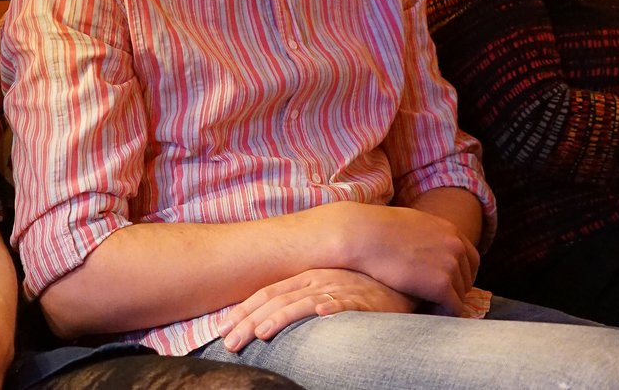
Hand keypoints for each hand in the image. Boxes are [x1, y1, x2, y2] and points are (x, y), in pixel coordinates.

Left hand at [217, 268, 414, 351]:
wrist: (395, 279)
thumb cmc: (356, 287)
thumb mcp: (322, 287)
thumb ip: (297, 298)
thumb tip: (264, 320)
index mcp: (304, 277)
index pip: (267, 293)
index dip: (243, 310)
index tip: (222, 328)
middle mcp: (317, 279)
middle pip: (277, 300)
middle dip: (250, 321)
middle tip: (230, 341)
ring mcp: (339, 288)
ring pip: (304, 303)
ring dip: (282, 317)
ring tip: (262, 333)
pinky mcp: (363, 299)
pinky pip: (345, 303)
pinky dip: (332, 308)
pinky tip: (321, 314)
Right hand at [310, 201, 478, 315]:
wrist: (364, 236)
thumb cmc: (378, 229)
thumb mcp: (413, 223)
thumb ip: (429, 235)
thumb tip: (425, 246)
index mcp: (450, 231)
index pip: (470, 259)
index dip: (460, 274)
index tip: (447, 284)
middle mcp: (455, 246)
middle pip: (467, 278)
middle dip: (454, 289)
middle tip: (435, 299)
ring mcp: (450, 266)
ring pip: (461, 294)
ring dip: (446, 302)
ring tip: (428, 306)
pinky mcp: (440, 285)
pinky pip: (454, 307)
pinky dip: (444, 313)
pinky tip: (429, 312)